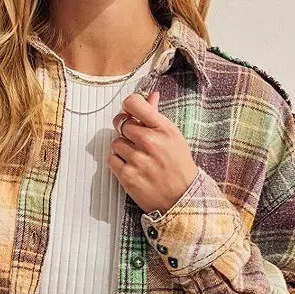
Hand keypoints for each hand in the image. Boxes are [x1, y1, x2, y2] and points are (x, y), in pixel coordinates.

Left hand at [108, 90, 199, 215]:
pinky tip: (132, 167)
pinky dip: (118, 163)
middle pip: (121, 123)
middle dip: (126, 130)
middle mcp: (150, 142)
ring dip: (123, 148)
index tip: (130, 112)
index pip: (133, 103)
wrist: (182, 198)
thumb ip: (156, 116)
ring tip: (137, 157)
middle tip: (135, 140)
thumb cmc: (178, 165)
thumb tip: (150, 96)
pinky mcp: (128, 176)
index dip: (128, 106)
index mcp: (163, 128)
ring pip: (115, 142)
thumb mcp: (173, 136)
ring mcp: (138, 160)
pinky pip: (112, 160)